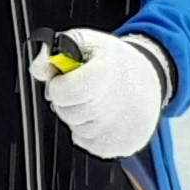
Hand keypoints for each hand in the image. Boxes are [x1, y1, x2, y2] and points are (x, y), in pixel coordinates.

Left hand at [35, 29, 167, 159]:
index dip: (59, 85)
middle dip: (69, 101)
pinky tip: (105, 117)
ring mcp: (116, 130)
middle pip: (66, 113)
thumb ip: (55, 52)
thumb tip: (38, 69)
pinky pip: (88, 144)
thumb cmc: (117, 62)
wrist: (151, 80)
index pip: (60, 92)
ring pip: (76, 130)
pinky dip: (91, 133)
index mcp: (102, 76)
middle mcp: (110, 107)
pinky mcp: (121, 147)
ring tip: (100, 101)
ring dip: (81, 117)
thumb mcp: (88, 42)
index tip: (68, 78)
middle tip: (85, 89)